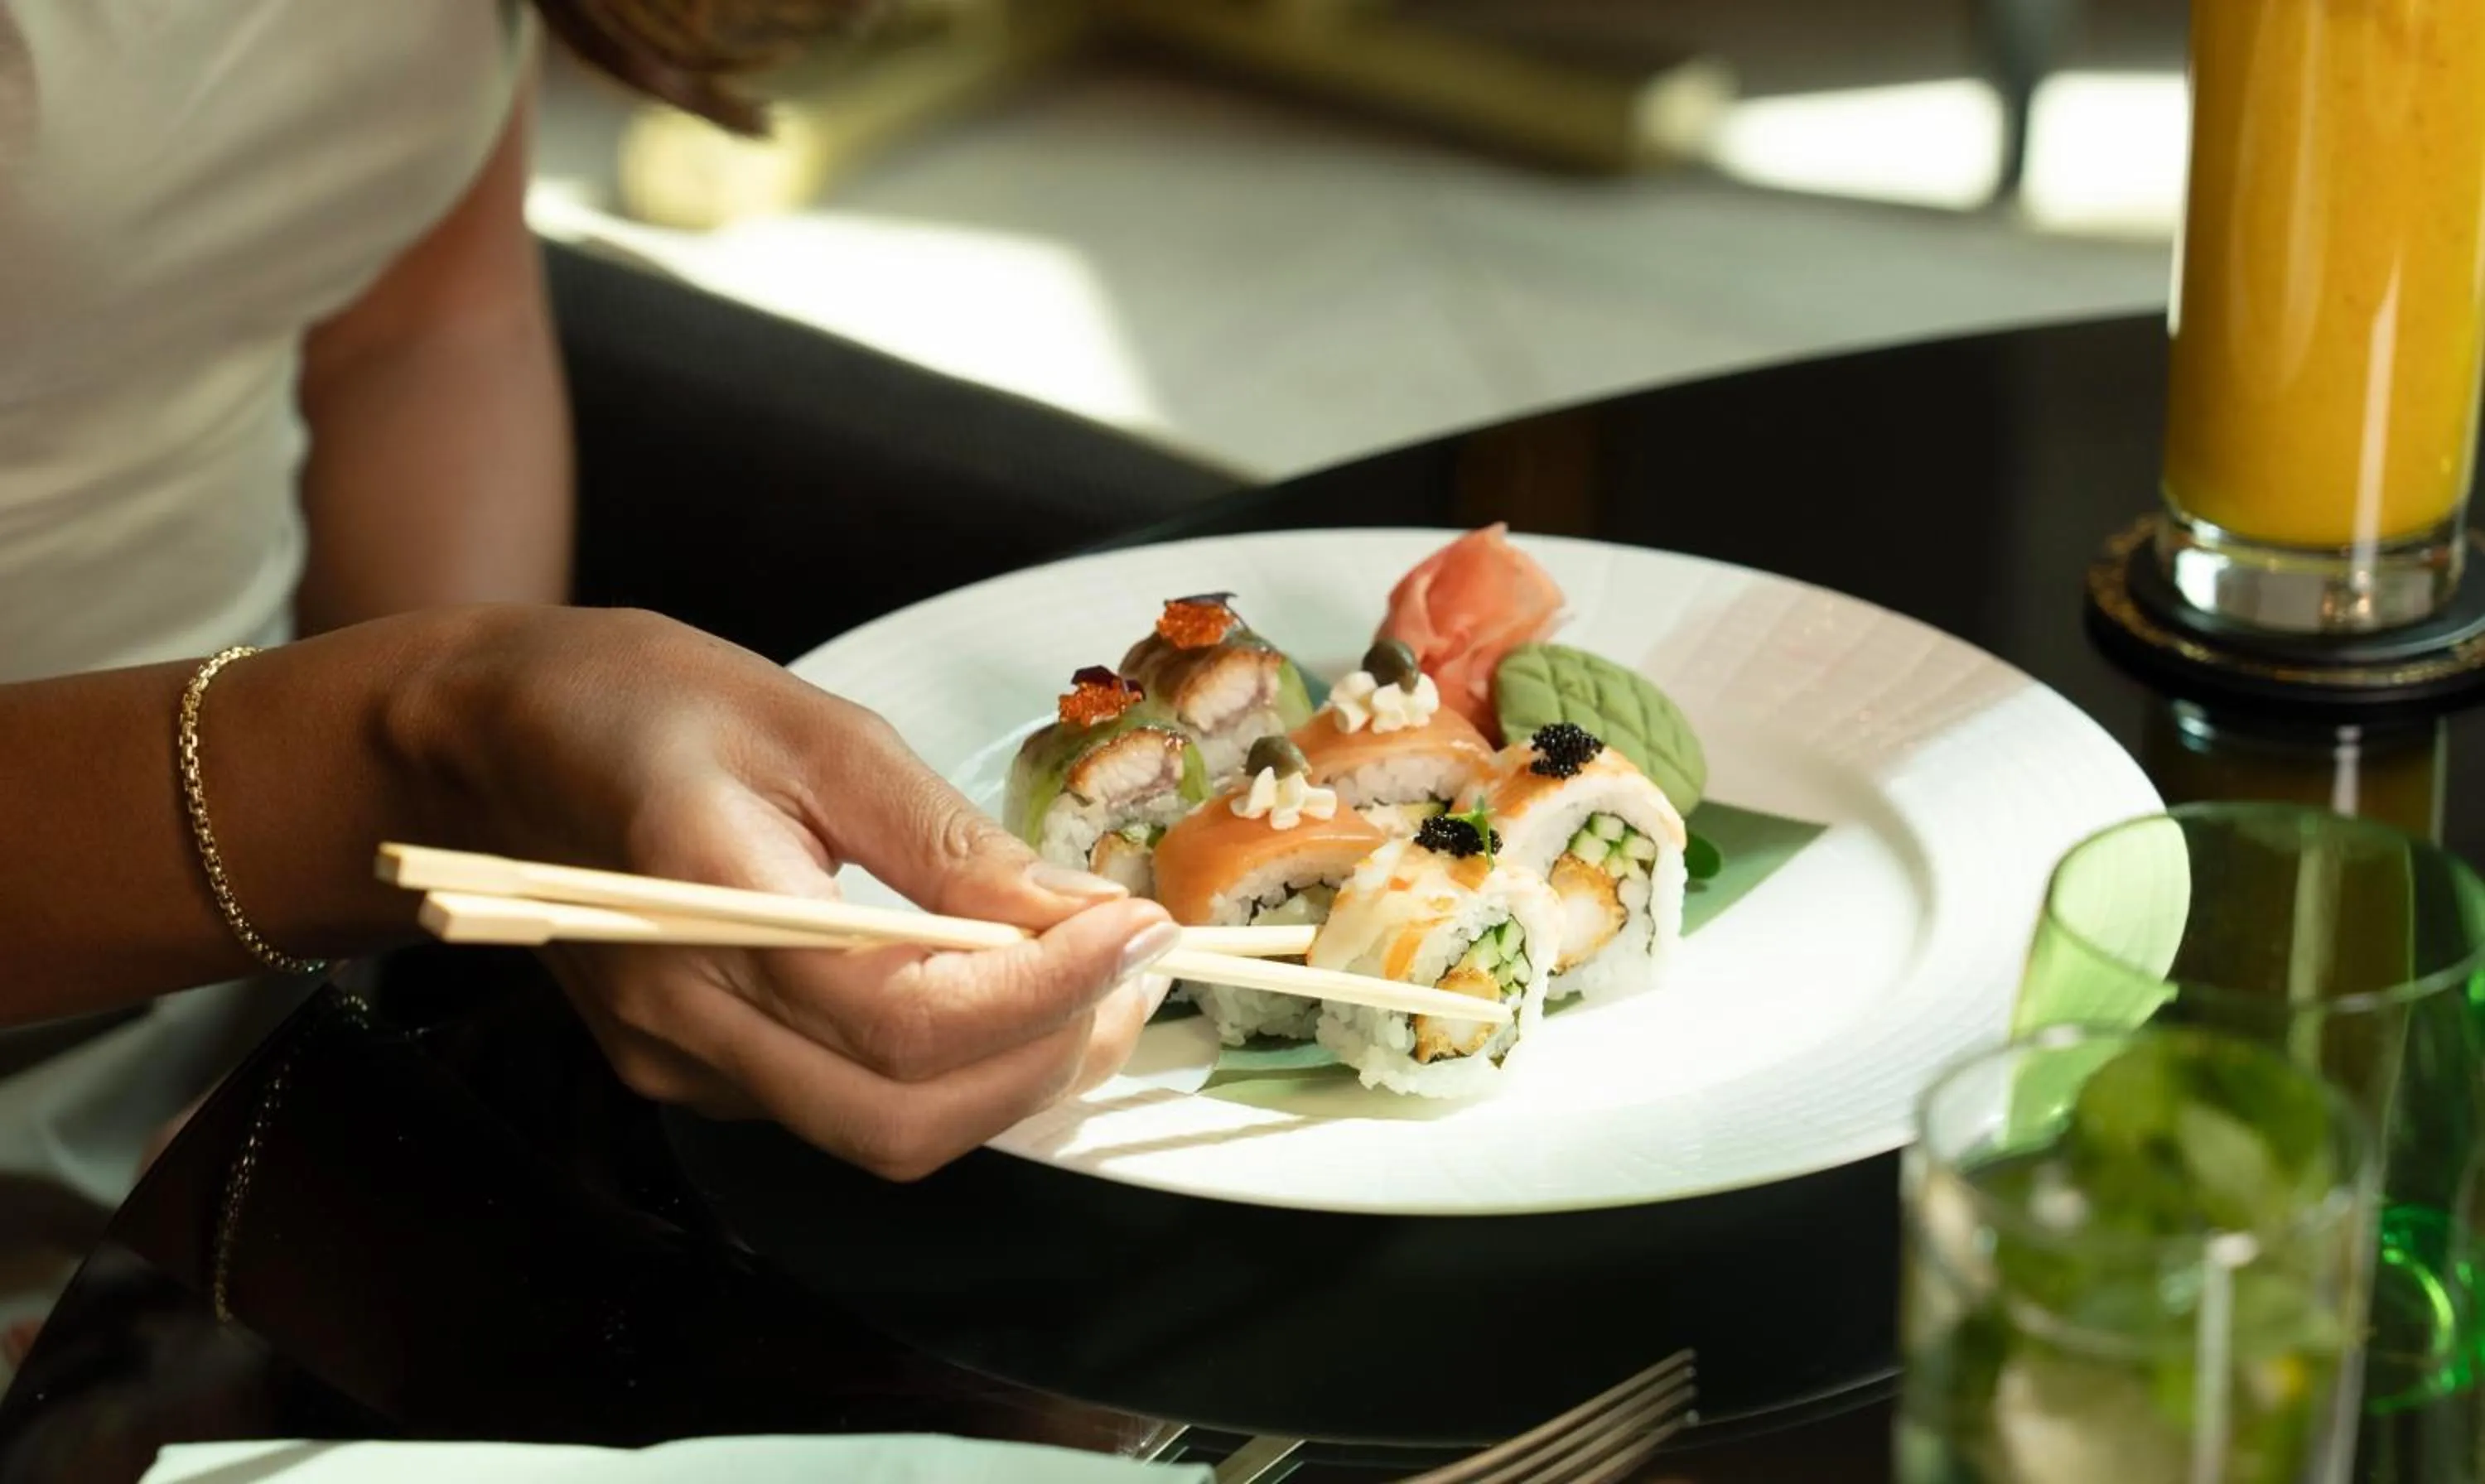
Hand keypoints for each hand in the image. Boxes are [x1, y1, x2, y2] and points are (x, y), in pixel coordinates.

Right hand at [407, 609, 1180, 1179]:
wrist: (488, 744)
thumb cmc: (639, 702)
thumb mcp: (808, 725)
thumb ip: (942, 838)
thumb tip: (1076, 912)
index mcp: (705, 914)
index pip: (905, 1022)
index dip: (1042, 994)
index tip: (1139, 930)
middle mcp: (686, 1024)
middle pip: (903, 1120)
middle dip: (1044, 1059)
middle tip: (1135, 968)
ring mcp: (684, 1065)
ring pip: (883, 1134)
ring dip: (1010, 1075)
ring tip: (1087, 977)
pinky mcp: (694, 1074)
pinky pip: (846, 1107)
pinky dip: (947, 1069)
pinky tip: (992, 989)